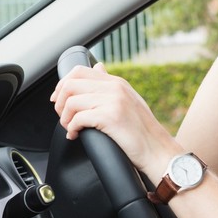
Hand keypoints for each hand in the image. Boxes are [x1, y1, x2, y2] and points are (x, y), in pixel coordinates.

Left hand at [50, 64, 180, 176]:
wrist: (158, 151)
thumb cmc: (142, 131)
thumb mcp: (128, 100)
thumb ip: (110, 85)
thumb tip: (98, 67)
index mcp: (117, 82)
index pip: (79, 71)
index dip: (62, 85)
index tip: (58, 100)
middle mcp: (115, 88)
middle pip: (71, 85)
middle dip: (60, 103)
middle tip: (63, 117)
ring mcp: (114, 101)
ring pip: (72, 102)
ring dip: (64, 118)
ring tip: (70, 128)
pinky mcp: (111, 117)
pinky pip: (78, 118)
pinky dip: (71, 129)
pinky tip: (75, 135)